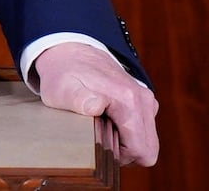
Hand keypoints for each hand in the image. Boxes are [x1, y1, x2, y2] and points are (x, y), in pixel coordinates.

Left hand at [33, 42, 158, 166]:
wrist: (70, 51)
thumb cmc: (63, 73)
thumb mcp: (60, 89)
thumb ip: (77, 99)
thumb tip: (97, 105)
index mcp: (129, 100)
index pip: (140, 150)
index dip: (119, 157)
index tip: (98, 144)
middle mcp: (143, 99)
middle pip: (148, 149)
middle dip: (125, 153)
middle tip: (99, 137)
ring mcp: (146, 99)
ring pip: (147, 141)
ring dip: (126, 143)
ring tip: (101, 127)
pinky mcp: (143, 101)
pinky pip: (143, 130)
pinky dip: (127, 133)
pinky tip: (107, 120)